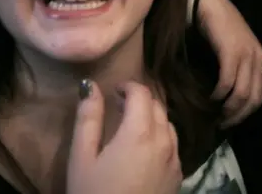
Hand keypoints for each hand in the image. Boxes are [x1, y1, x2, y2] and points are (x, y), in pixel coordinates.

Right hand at [67, 81, 181, 193]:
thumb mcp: (82, 157)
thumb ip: (88, 118)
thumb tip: (90, 86)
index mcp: (140, 131)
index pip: (142, 93)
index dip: (128, 85)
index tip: (114, 90)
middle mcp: (164, 140)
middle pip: (158, 106)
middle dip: (140, 100)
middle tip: (120, 106)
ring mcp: (175, 158)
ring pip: (168, 124)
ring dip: (152, 117)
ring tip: (131, 126)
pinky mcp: (178, 175)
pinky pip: (173, 145)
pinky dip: (161, 137)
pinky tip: (145, 150)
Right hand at [197, 0, 261, 127]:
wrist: (211, 6)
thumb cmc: (220, 30)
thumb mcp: (236, 52)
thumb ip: (240, 71)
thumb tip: (231, 99)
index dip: (248, 113)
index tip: (232, 120)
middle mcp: (258, 60)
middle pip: (254, 100)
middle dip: (238, 116)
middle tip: (222, 124)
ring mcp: (247, 56)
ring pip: (242, 94)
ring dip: (228, 109)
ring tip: (216, 116)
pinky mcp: (232, 52)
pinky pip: (228, 82)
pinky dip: (219, 94)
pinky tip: (211, 98)